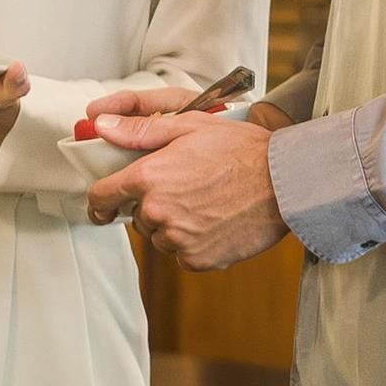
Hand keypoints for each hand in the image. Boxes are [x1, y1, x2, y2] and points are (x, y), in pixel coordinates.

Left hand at [88, 109, 286, 266]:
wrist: (285, 184)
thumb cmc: (241, 149)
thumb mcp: (190, 126)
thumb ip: (139, 129)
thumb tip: (100, 125)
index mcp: (148, 177)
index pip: (102, 197)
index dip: (101, 202)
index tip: (105, 207)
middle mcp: (157, 211)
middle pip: (138, 217)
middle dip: (154, 206)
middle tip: (188, 189)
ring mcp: (177, 239)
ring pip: (161, 237)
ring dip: (175, 226)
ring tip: (208, 204)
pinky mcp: (197, 260)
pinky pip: (183, 255)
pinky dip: (194, 243)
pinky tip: (218, 223)